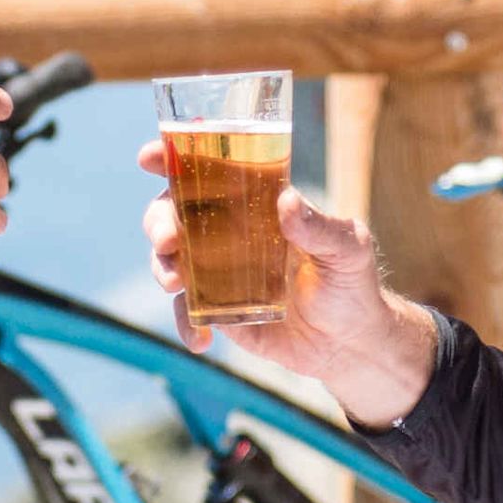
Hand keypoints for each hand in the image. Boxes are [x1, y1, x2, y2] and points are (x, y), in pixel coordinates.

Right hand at [136, 138, 437, 427]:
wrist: (350, 344)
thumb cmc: (352, 283)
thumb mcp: (348, 249)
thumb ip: (320, 228)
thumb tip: (286, 201)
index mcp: (258, 203)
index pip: (211, 170)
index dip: (175, 159)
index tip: (149, 157)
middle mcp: (230, 231)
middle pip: (175, 212)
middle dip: (159, 220)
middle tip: (168, 239)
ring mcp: (218, 271)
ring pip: (170, 258)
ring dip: (161, 266)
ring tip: (175, 283)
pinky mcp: (217, 309)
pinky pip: (187, 311)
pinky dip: (185, 323)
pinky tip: (201, 340)